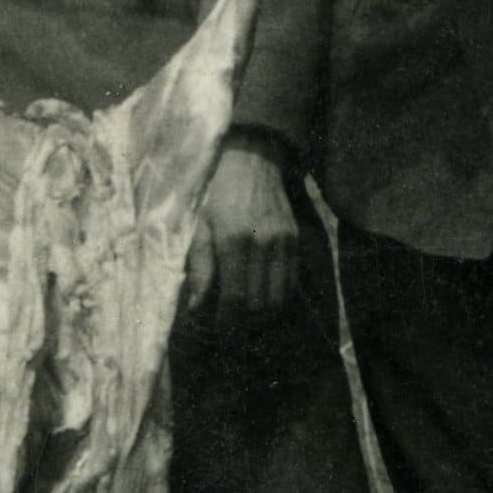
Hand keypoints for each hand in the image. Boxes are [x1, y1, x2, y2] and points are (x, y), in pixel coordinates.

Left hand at [184, 141, 300, 315]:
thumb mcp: (199, 227)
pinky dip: (278, 298)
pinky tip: (262, 298)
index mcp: (233, 241)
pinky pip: (291, 282)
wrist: (253, 159)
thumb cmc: (217, 194)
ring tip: (246, 319)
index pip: (235, 300)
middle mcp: (263, 244)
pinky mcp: (296, 240)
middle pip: (259, 305)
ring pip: (279, 298)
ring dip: (262, 316)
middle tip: (230, 331)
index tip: (218, 333)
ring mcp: (284, 243)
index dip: (227, 325)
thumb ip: (199, 269)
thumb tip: (195, 309)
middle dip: (244, 326)